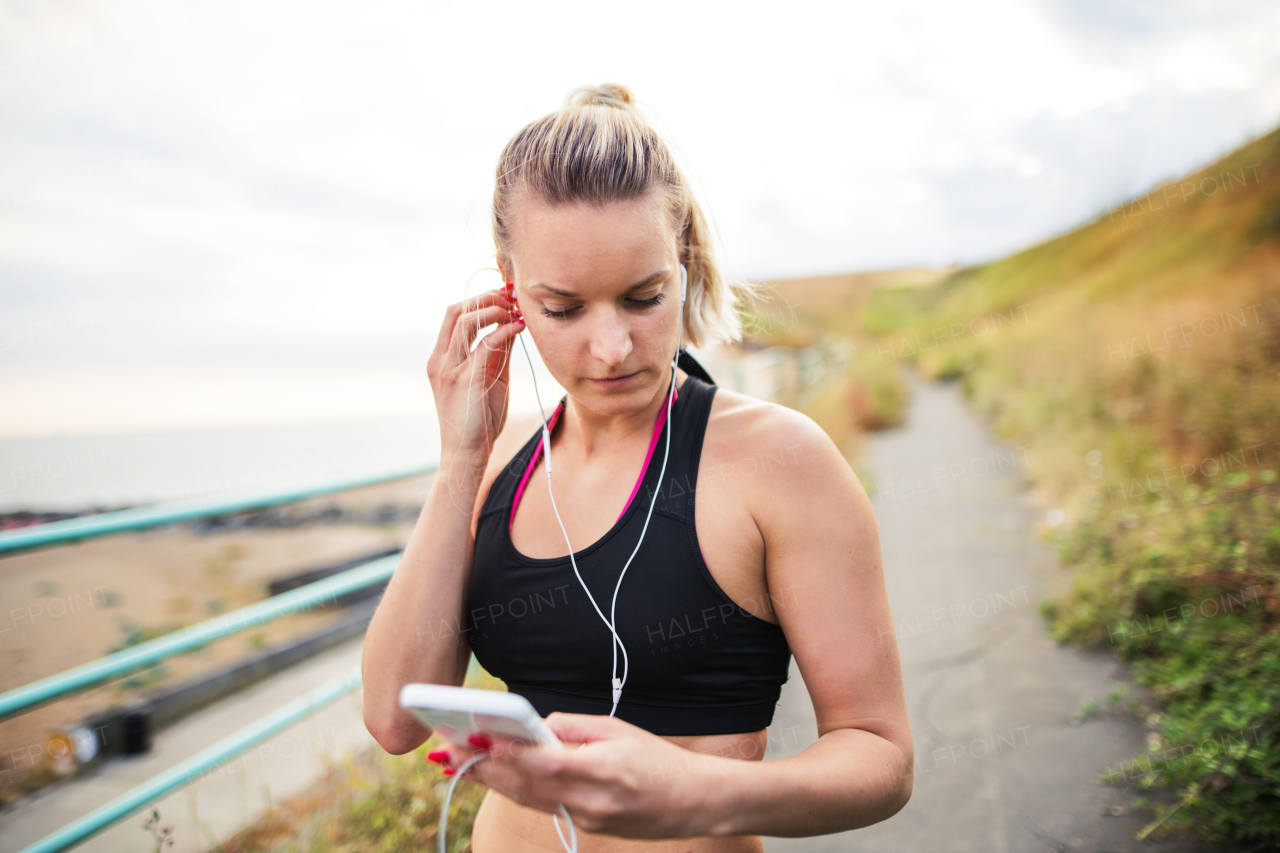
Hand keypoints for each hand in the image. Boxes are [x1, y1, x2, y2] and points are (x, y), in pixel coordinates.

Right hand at [426, 289, 523, 460]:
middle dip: (485, 298)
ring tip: (515, 310)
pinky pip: (485, 343)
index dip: (478, 299)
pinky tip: (519, 327)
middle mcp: (440, 360)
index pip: (453, 315)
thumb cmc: (478, 420)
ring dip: (494, 310)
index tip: (503, 295)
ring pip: (466, 321)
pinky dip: (503, 330)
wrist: (466, 453)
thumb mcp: (488, 378)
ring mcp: (450, 369)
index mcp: (441, 359)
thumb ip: (496, 353)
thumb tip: (511, 325)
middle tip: (510, 297)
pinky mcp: (466, 379)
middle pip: (456, 311)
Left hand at [428, 714, 721, 838]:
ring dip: (493, 781)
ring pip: (529, 799)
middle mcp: (590, 800)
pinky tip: (498, 778)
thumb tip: (536, 726)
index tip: (476, 740)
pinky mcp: (587, 828)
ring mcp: (586, 819)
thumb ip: (573, 727)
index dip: (507, 753)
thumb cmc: (657, 758)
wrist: (693, 801)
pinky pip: (546, 806)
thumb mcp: (617, 729)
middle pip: (526, 785)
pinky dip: (519, 791)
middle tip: (449, 752)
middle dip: (484, 768)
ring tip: (460, 764)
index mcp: (601, 769)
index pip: (543, 762)